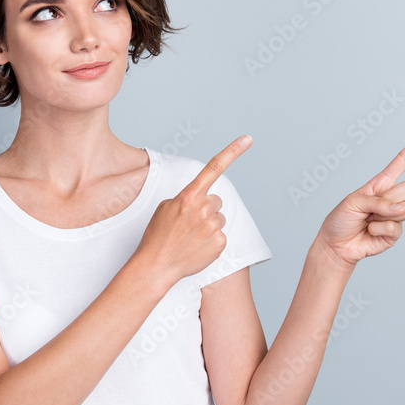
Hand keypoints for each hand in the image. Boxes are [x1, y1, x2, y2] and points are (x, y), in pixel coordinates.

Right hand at [133, 135, 252, 287]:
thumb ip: (187, 198)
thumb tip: (203, 200)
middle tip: (189, 224)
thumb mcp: (166, 207)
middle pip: (216, 201)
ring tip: (190, 237)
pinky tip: (196, 248)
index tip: (248, 139)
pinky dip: (211, 242)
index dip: (232, 151)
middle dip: (206, 209)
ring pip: (219, 219)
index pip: (214, 167)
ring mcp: (213, 226)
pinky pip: (220, 236)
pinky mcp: (220, 243)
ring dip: (208, 226)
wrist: (156, 265)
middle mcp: (204, 208)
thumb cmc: (158, 235)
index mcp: (189, 196)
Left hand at [314, 127, 404, 269]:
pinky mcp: (395, 234)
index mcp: (381, 183)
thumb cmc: (341, 219)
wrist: (336, 245)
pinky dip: (378, 230)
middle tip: (373, 208)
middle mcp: (392, 197)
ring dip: (382, 215)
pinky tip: (369, 232)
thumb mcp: (353, 201)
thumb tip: (400, 209)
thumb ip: (378, 201)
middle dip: (393, 197)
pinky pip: (395, 227)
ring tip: (368, 220)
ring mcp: (395, 216)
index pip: (403, 161)